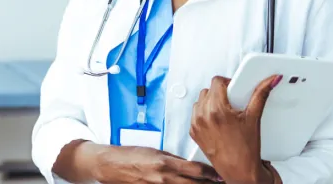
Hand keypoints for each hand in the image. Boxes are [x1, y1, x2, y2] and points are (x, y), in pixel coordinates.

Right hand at [94, 145, 221, 183]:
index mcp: (166, 163)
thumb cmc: (130, 155)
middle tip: (222, 183)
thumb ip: (174, 159)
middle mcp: (164, 178)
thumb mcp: (156, 151)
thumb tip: (190, 165)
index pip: (197, 170)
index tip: (221, 176)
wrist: (111, 165)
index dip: (212, 174)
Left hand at [189, 75, 281, 183]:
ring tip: (224, 112)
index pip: (216, 81)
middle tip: (232, 103)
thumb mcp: (254, 117)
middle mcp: (203, 116)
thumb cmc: (247, 149)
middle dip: (220, 93)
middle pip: (208, 90)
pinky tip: (217, 122)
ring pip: (200, 101)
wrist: (240, 172)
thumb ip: (261, 94)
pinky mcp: (193, 132)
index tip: (233, 89)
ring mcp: (196, 124)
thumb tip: (270, 80)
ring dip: (210, 102)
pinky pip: (195, 114)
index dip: (227, 82)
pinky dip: (204, 114)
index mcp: (217, 110)